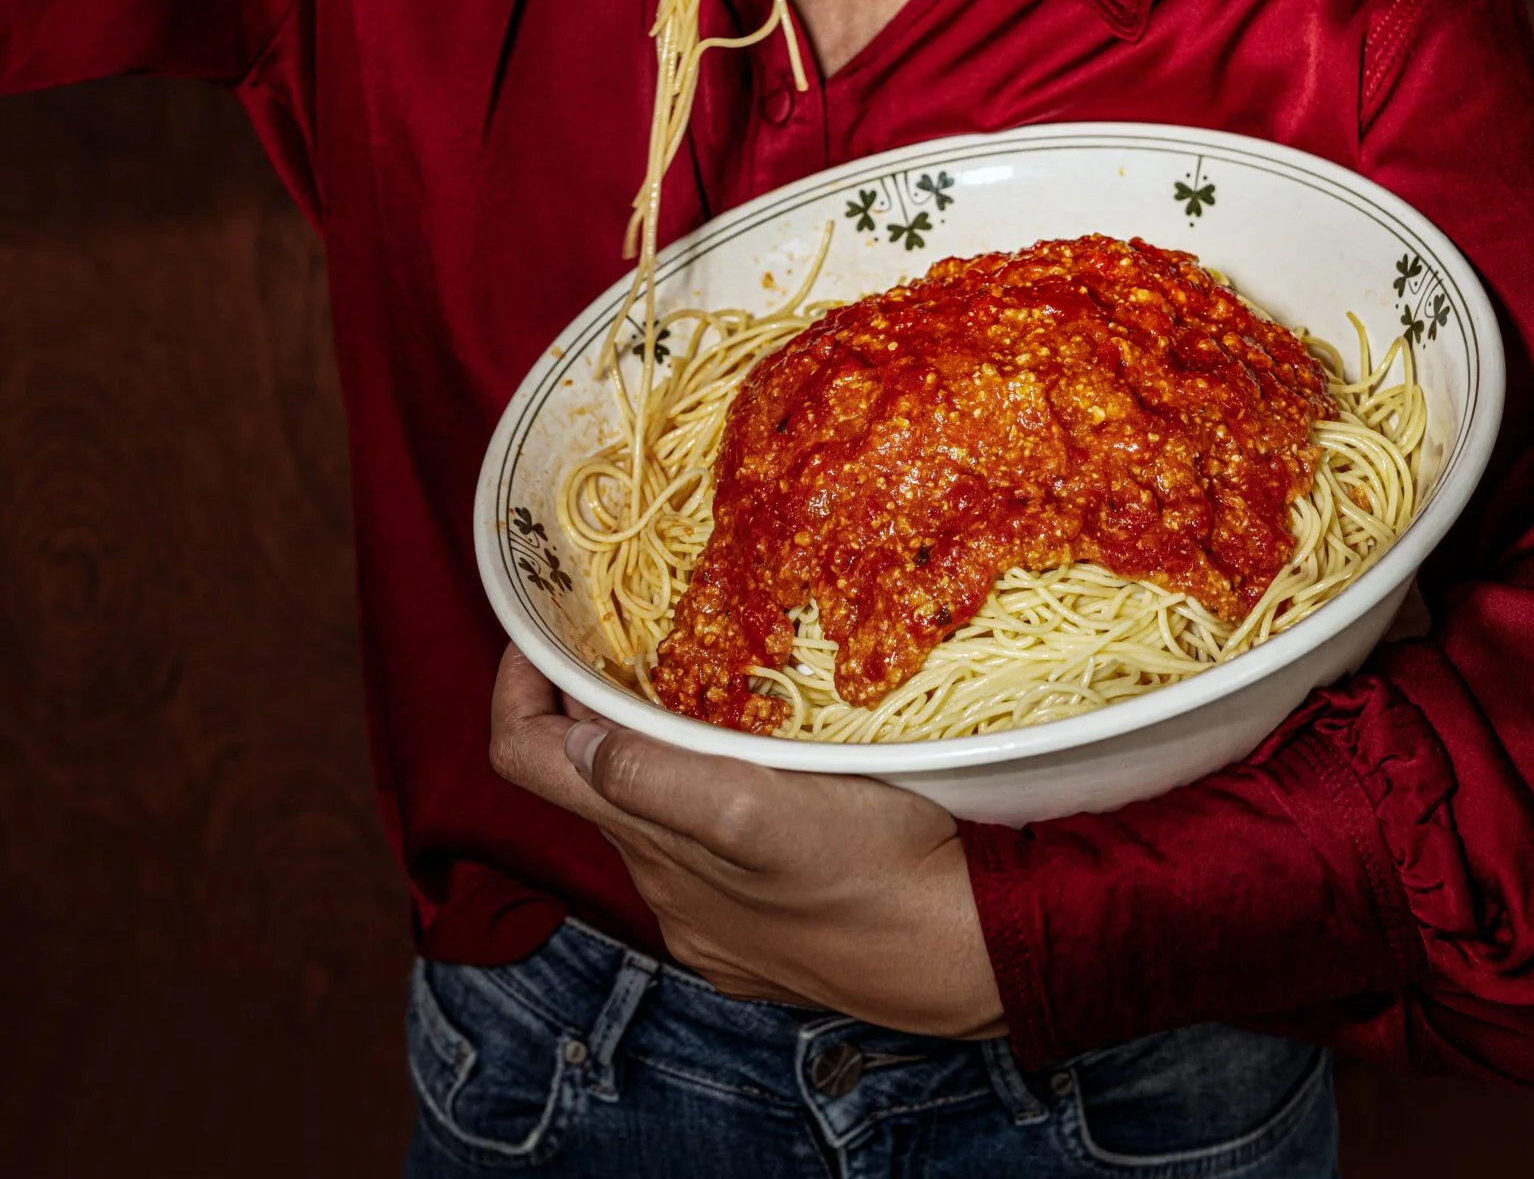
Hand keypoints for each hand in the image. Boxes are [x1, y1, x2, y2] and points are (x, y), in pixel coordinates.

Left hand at [488, 644, 1005, 1037]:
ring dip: (656, 747)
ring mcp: (712, 920)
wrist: (970, 954)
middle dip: (594, 705)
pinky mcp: (760, 932)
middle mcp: (666, 891)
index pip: (527, 760)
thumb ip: (657, 778)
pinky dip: (708, 794)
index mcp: (653, 850)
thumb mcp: (761, 808)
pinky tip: (762, 762)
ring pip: (651, 814)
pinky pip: (704, 850)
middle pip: (588, 782)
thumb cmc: (875, 868)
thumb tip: (571, 741)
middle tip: (635, 628)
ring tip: (705, 676)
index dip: (516, 687)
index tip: (538, 626)